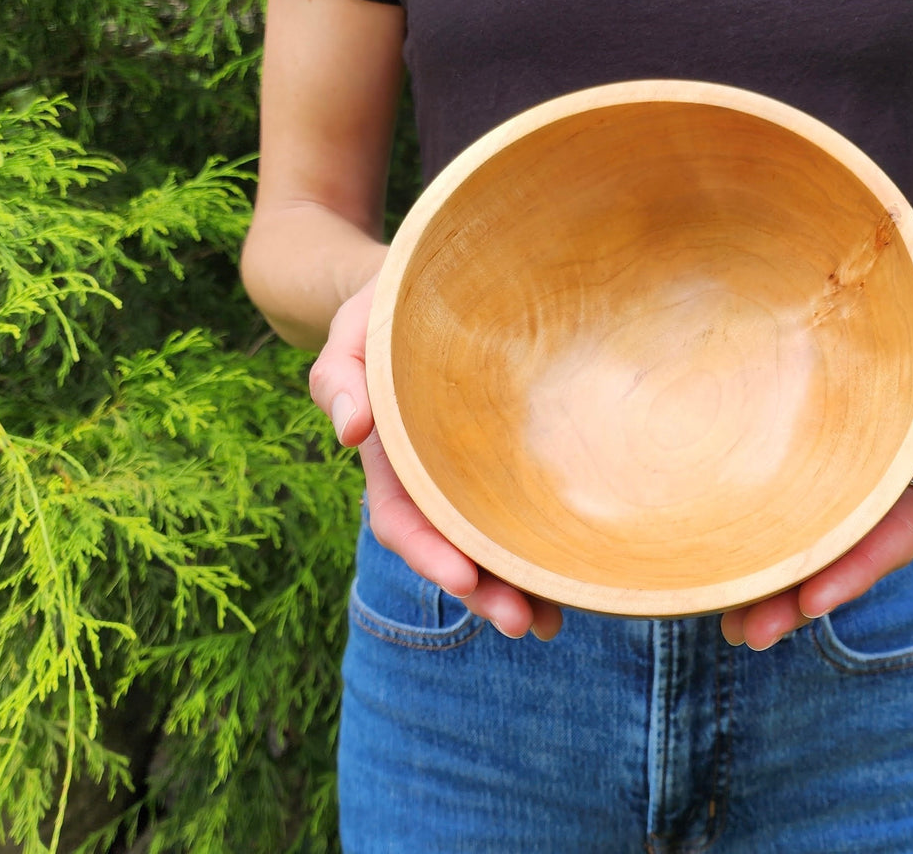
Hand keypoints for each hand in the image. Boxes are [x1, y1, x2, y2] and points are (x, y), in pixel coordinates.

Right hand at [308, 276, 563, 640]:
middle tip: (523, 623)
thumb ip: (338, 375)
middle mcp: (434, 479)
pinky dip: (545, 551)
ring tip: (551, 623)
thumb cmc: (391, 307)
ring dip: (517, 589)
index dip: (428, 553)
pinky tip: (574, 582)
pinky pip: (526, 512)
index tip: (462, 578)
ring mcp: (475, 476)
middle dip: (483, 591)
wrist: (437, 287)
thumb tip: (349, 431)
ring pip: (492, 544)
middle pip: (453, 548)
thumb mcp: (354, 329)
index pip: (401, 518)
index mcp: (393, 456)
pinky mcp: (514, 463)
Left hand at [719, 256, 912, 649]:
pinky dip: (756, 539)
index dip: (854, 572)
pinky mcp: (805, 455)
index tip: (811, 604)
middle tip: (746, 634)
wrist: (905, 290)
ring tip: (726, 623)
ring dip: (772, 587)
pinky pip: (782, 504)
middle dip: (797, 599)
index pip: (891, 533)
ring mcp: (839, 474)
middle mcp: (875, 483)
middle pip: (841, 555)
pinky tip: (719, 569)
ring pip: (808, 542)